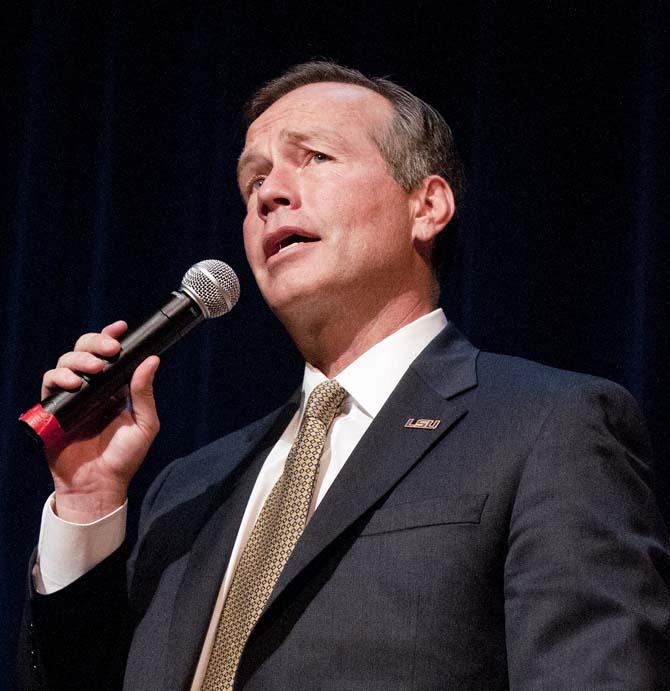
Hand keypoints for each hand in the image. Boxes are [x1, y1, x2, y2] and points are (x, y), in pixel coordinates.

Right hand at [41, 321, 160, 522]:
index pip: (110, 354)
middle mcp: (92, 388)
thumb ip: (144, 393)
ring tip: (93, 370)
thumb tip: (152, 360)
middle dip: (95, 342)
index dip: (111, 336)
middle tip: (109, 349)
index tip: (121, 328)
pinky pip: (49, 383)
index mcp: (114, 387)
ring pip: (66, 362)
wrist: (98, 486)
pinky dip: (59, 377)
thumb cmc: (124, 458)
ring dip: (79, 359)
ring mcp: (72, 397)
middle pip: (85, 350)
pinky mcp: (53, 409)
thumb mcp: (144, 424)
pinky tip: (73, 382)